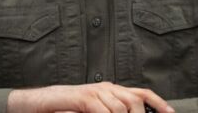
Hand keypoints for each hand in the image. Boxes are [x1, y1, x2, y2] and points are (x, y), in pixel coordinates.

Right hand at [6, 82, 174, 112]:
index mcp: (111, 90)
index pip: (141, 93)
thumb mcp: (94, 111)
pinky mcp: (82, 98)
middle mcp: (105, 88)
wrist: (39, 103)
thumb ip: (109, 112)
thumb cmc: (66, 109)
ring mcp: (94, 91)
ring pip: (121, 108)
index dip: (159, 103)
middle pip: (134, 101)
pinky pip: (103, 111)